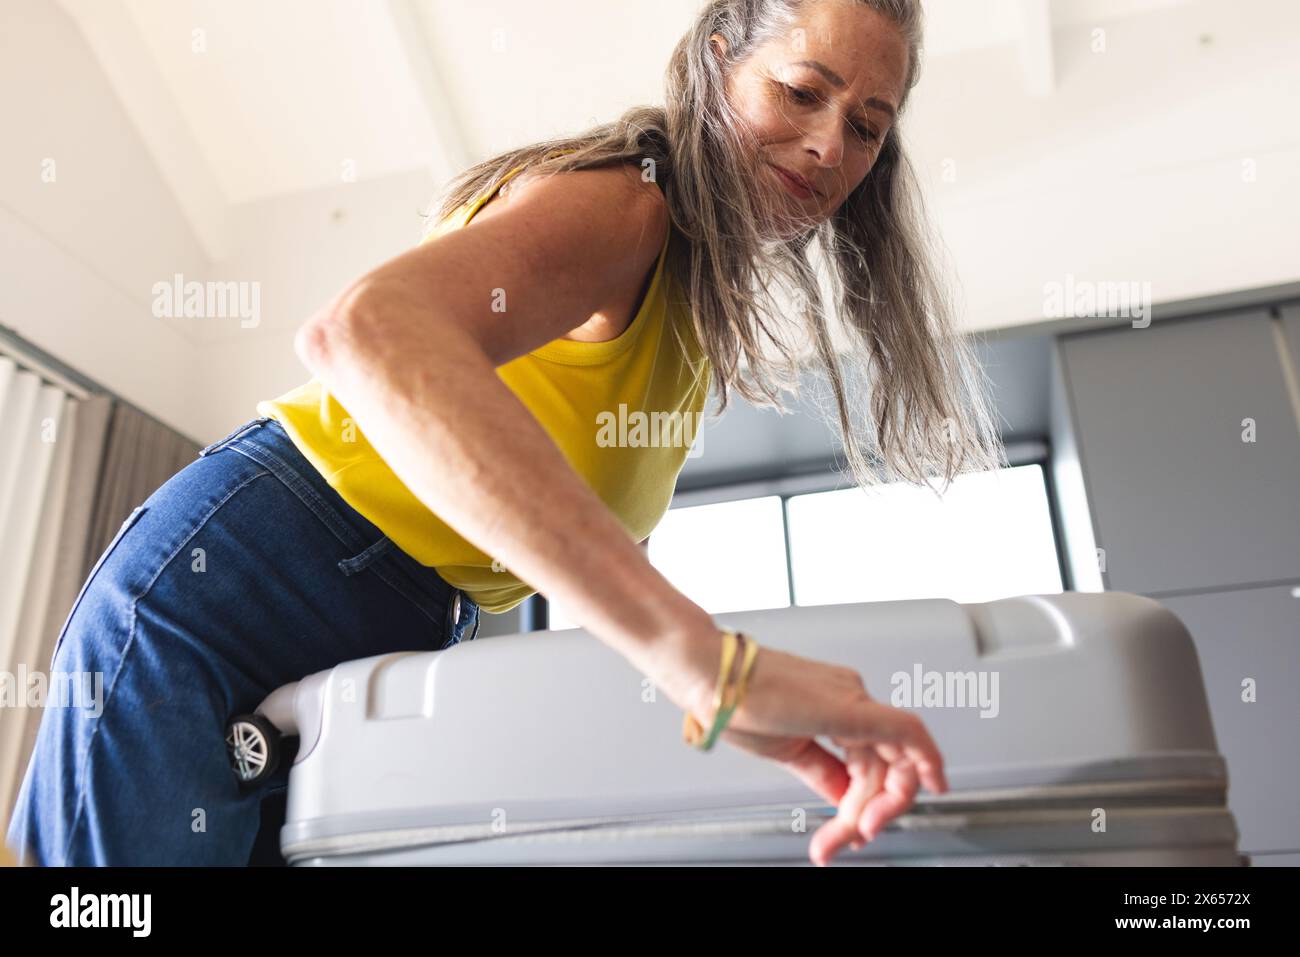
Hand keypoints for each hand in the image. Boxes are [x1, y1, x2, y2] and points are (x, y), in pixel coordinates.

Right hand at [674, 639, 947, 866]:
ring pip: (892, 759)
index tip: (855, 829)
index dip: (869, 801)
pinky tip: (933, 782)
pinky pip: (906, 732)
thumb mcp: (786, 749)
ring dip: (871, 806)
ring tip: (844, 833)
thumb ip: (822, 772)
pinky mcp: (849, 707)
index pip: (869, 761)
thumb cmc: (733, 702)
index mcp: (835, 705)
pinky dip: (926, 759)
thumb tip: (844, 798)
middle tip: (854, 837)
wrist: (707, 674)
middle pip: (887, 763)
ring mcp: (853, 698)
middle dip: (875, 809)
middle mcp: (851, 697)